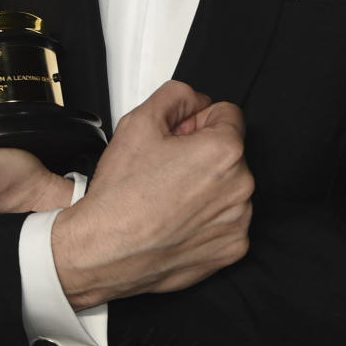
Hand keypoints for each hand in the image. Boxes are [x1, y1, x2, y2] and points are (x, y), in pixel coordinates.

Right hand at [51, 80, 253, 308]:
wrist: (105, 249)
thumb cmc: (121, 195)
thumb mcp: (139, 121)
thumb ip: (176, 96)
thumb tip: (194, 100)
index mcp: (224, 151)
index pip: (227, 115)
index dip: (196, 121)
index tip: (180, 136)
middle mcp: (240, 187)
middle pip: (229, 152)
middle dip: (202, 152)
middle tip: (167, 167)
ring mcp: (237, 222)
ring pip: (228, 187)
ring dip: (207, 186)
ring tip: (169, 195)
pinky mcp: (231, 249)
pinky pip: (226, 221)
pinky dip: (207, 218)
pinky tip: (177, 218)